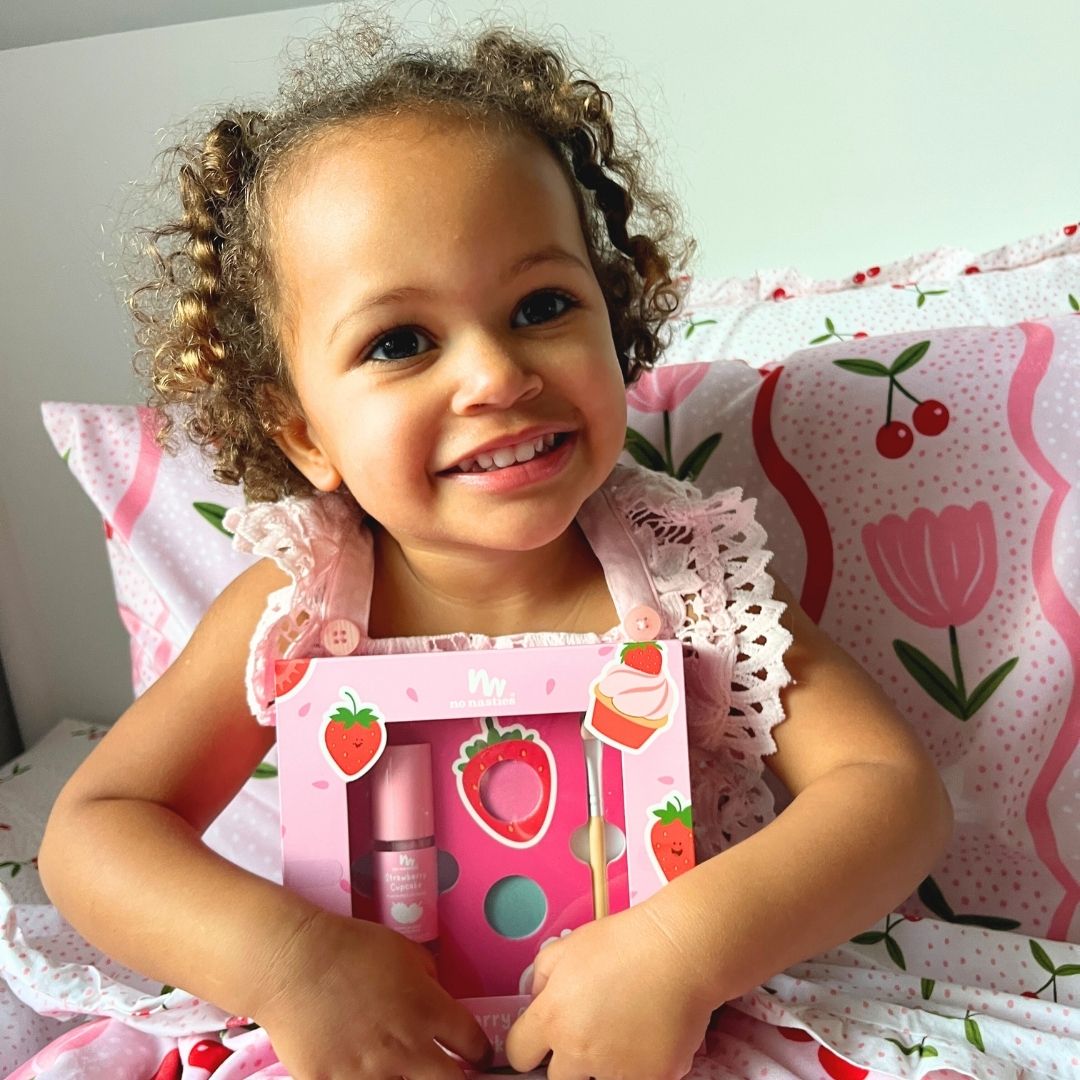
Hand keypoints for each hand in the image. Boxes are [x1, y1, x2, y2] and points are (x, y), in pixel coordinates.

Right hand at [252, 909, 492, 1078]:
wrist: (294, 961)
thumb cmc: (349, 946)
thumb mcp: (402, 949)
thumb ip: (427, 977)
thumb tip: (432, 992)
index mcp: (428, 1010)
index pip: (472, 1044)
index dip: (480, 1053)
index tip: (478, 1058)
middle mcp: (407, 1048)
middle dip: (453, 1079)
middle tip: (447, 1074)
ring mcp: (369, 1073)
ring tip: (396, 1070)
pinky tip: (357, 1071)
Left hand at [505, 900, 712, 1079]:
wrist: (678, 951)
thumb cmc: (623, 942)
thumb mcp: (568, 946)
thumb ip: (541, 978)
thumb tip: (536, 1000)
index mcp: (553, 1019)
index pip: (519, 1053)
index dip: (530, 1043)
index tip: (541, 1038)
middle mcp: (579, 1052)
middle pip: (559, 1077)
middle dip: (570, 1057)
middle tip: (593, 1028)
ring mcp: (617, 1071)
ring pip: (600, 1079)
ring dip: (607, 1062)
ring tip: (626, 1026)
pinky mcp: (654, 1078)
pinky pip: (639, 1079)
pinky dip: (643, 1064)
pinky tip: (652, 1034)